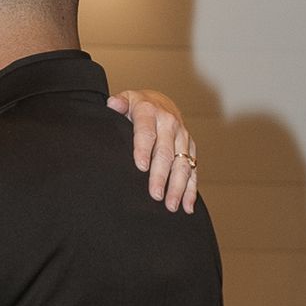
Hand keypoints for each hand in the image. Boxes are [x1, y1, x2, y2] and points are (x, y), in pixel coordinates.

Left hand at [107, 90, 199, 212]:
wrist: (161, 102)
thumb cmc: (138, 107)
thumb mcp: (126, 99)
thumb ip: (119, 103)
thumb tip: (112, 104)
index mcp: (150, 112)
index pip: (146, 133)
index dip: (144, 149)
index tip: (141, 167)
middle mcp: (169, 124)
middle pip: (166, 153)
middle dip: (161, 176)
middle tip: (155, 195)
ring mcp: (182, 136)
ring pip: (182, 164)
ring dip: (178, 187)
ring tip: (171, 206)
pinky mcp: (191, 148)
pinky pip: (193, 169)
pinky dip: (191, 189)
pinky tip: (187, 206)